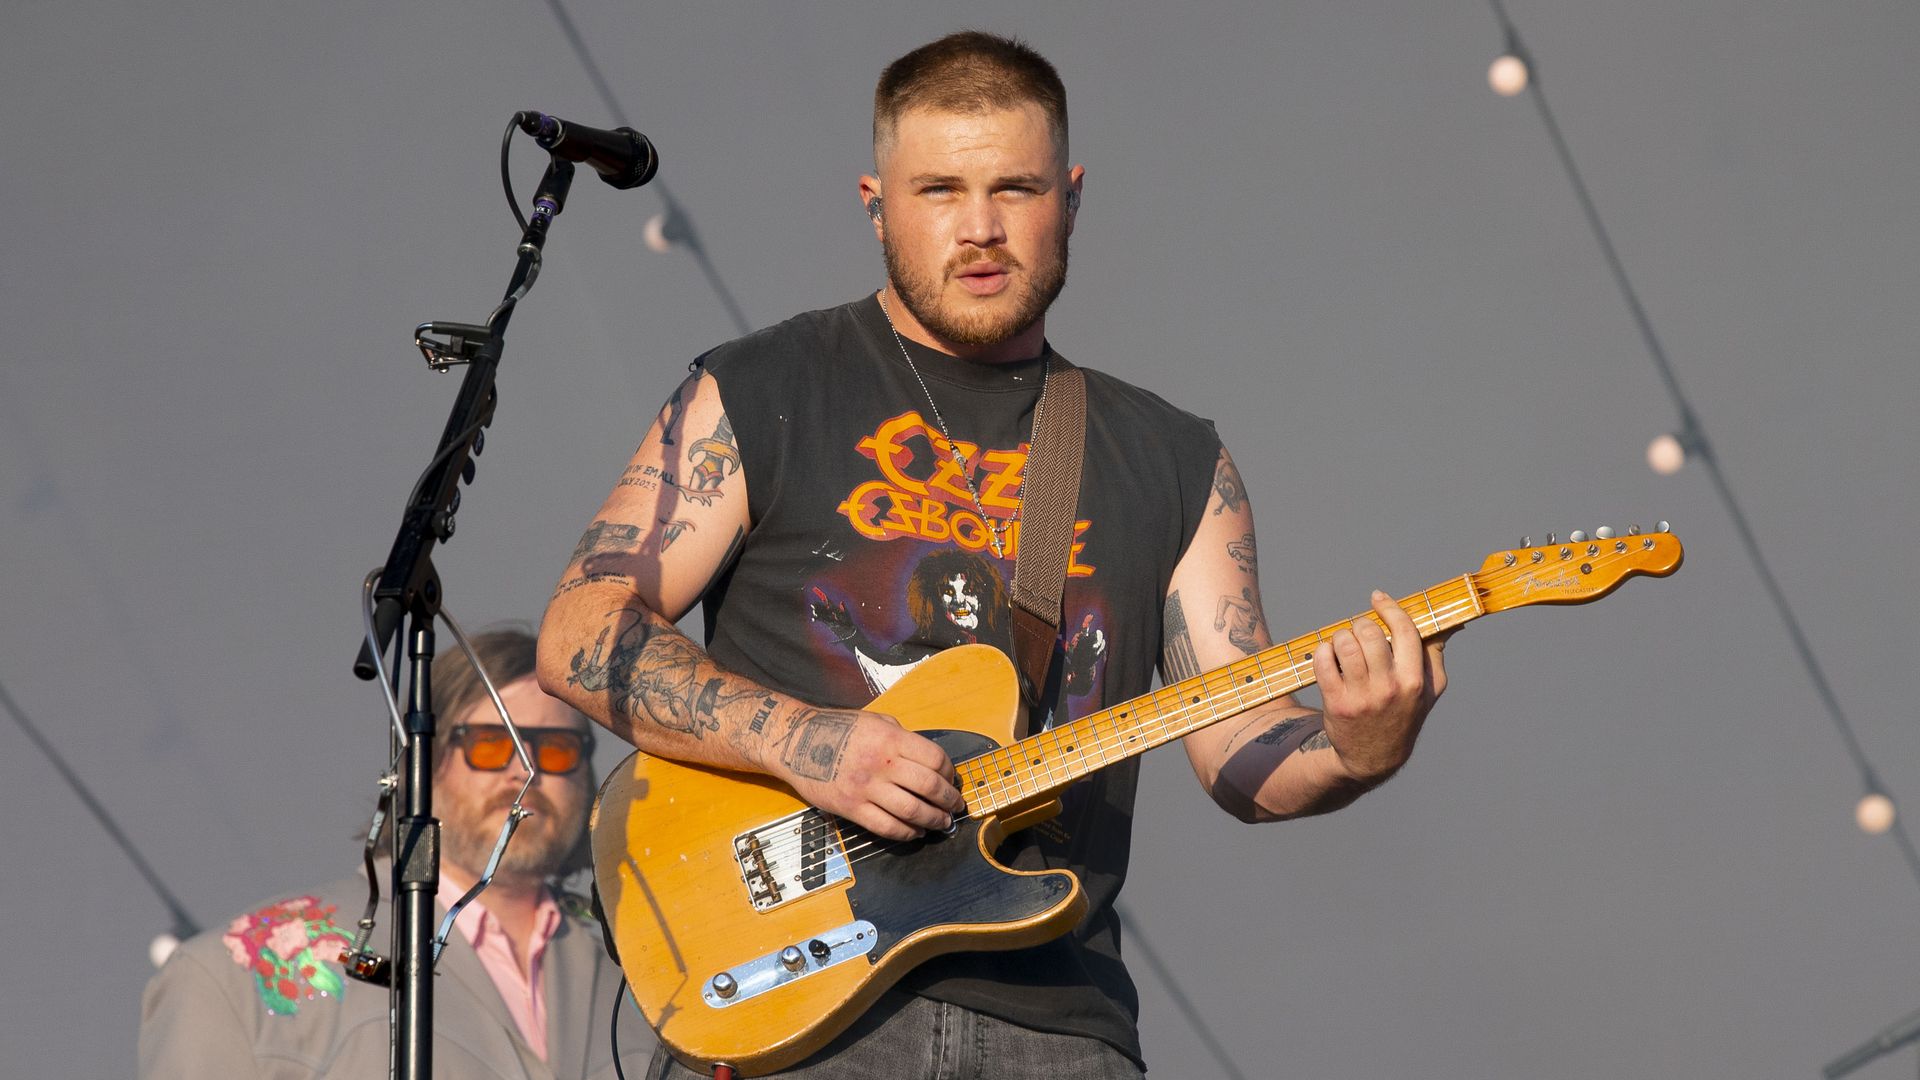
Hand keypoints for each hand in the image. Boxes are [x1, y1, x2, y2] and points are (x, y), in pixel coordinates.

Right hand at [774, 709, 963, 840]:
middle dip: (949, 800)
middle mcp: (882, 763)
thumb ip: (902, 738)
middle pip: (929, 787)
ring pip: (912, 811)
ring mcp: (866, 788)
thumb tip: (927, 760)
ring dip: (934, 820)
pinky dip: (907, 833)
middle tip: (955, 806)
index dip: (949, 773)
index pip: (935, 759)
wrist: (796, 741)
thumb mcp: (875, 721)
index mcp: (891, 738)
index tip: (952, 780)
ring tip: (942, 823)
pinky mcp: (851, 808)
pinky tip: (915, 831)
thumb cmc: (837, 728)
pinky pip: (887, 827)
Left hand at [1313, 590, 1448, 783]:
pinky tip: (1329, 656)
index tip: (1378, 598)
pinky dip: (1323, 651)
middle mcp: (1389, 688)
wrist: (1374, 757)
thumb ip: (1435, 653)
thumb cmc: (1403, 713)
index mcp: (1415, 680)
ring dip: (1340, 636)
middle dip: (1361, 624)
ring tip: (1344, 644)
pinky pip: (1323, 661)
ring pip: (1344, 644)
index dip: (1389, 608)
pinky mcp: (1336, 703)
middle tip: (1359, 631)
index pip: (1405, 631)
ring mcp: (1362, 696)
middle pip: (1370, 633)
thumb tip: (1450, 622)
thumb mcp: (1429, 689)